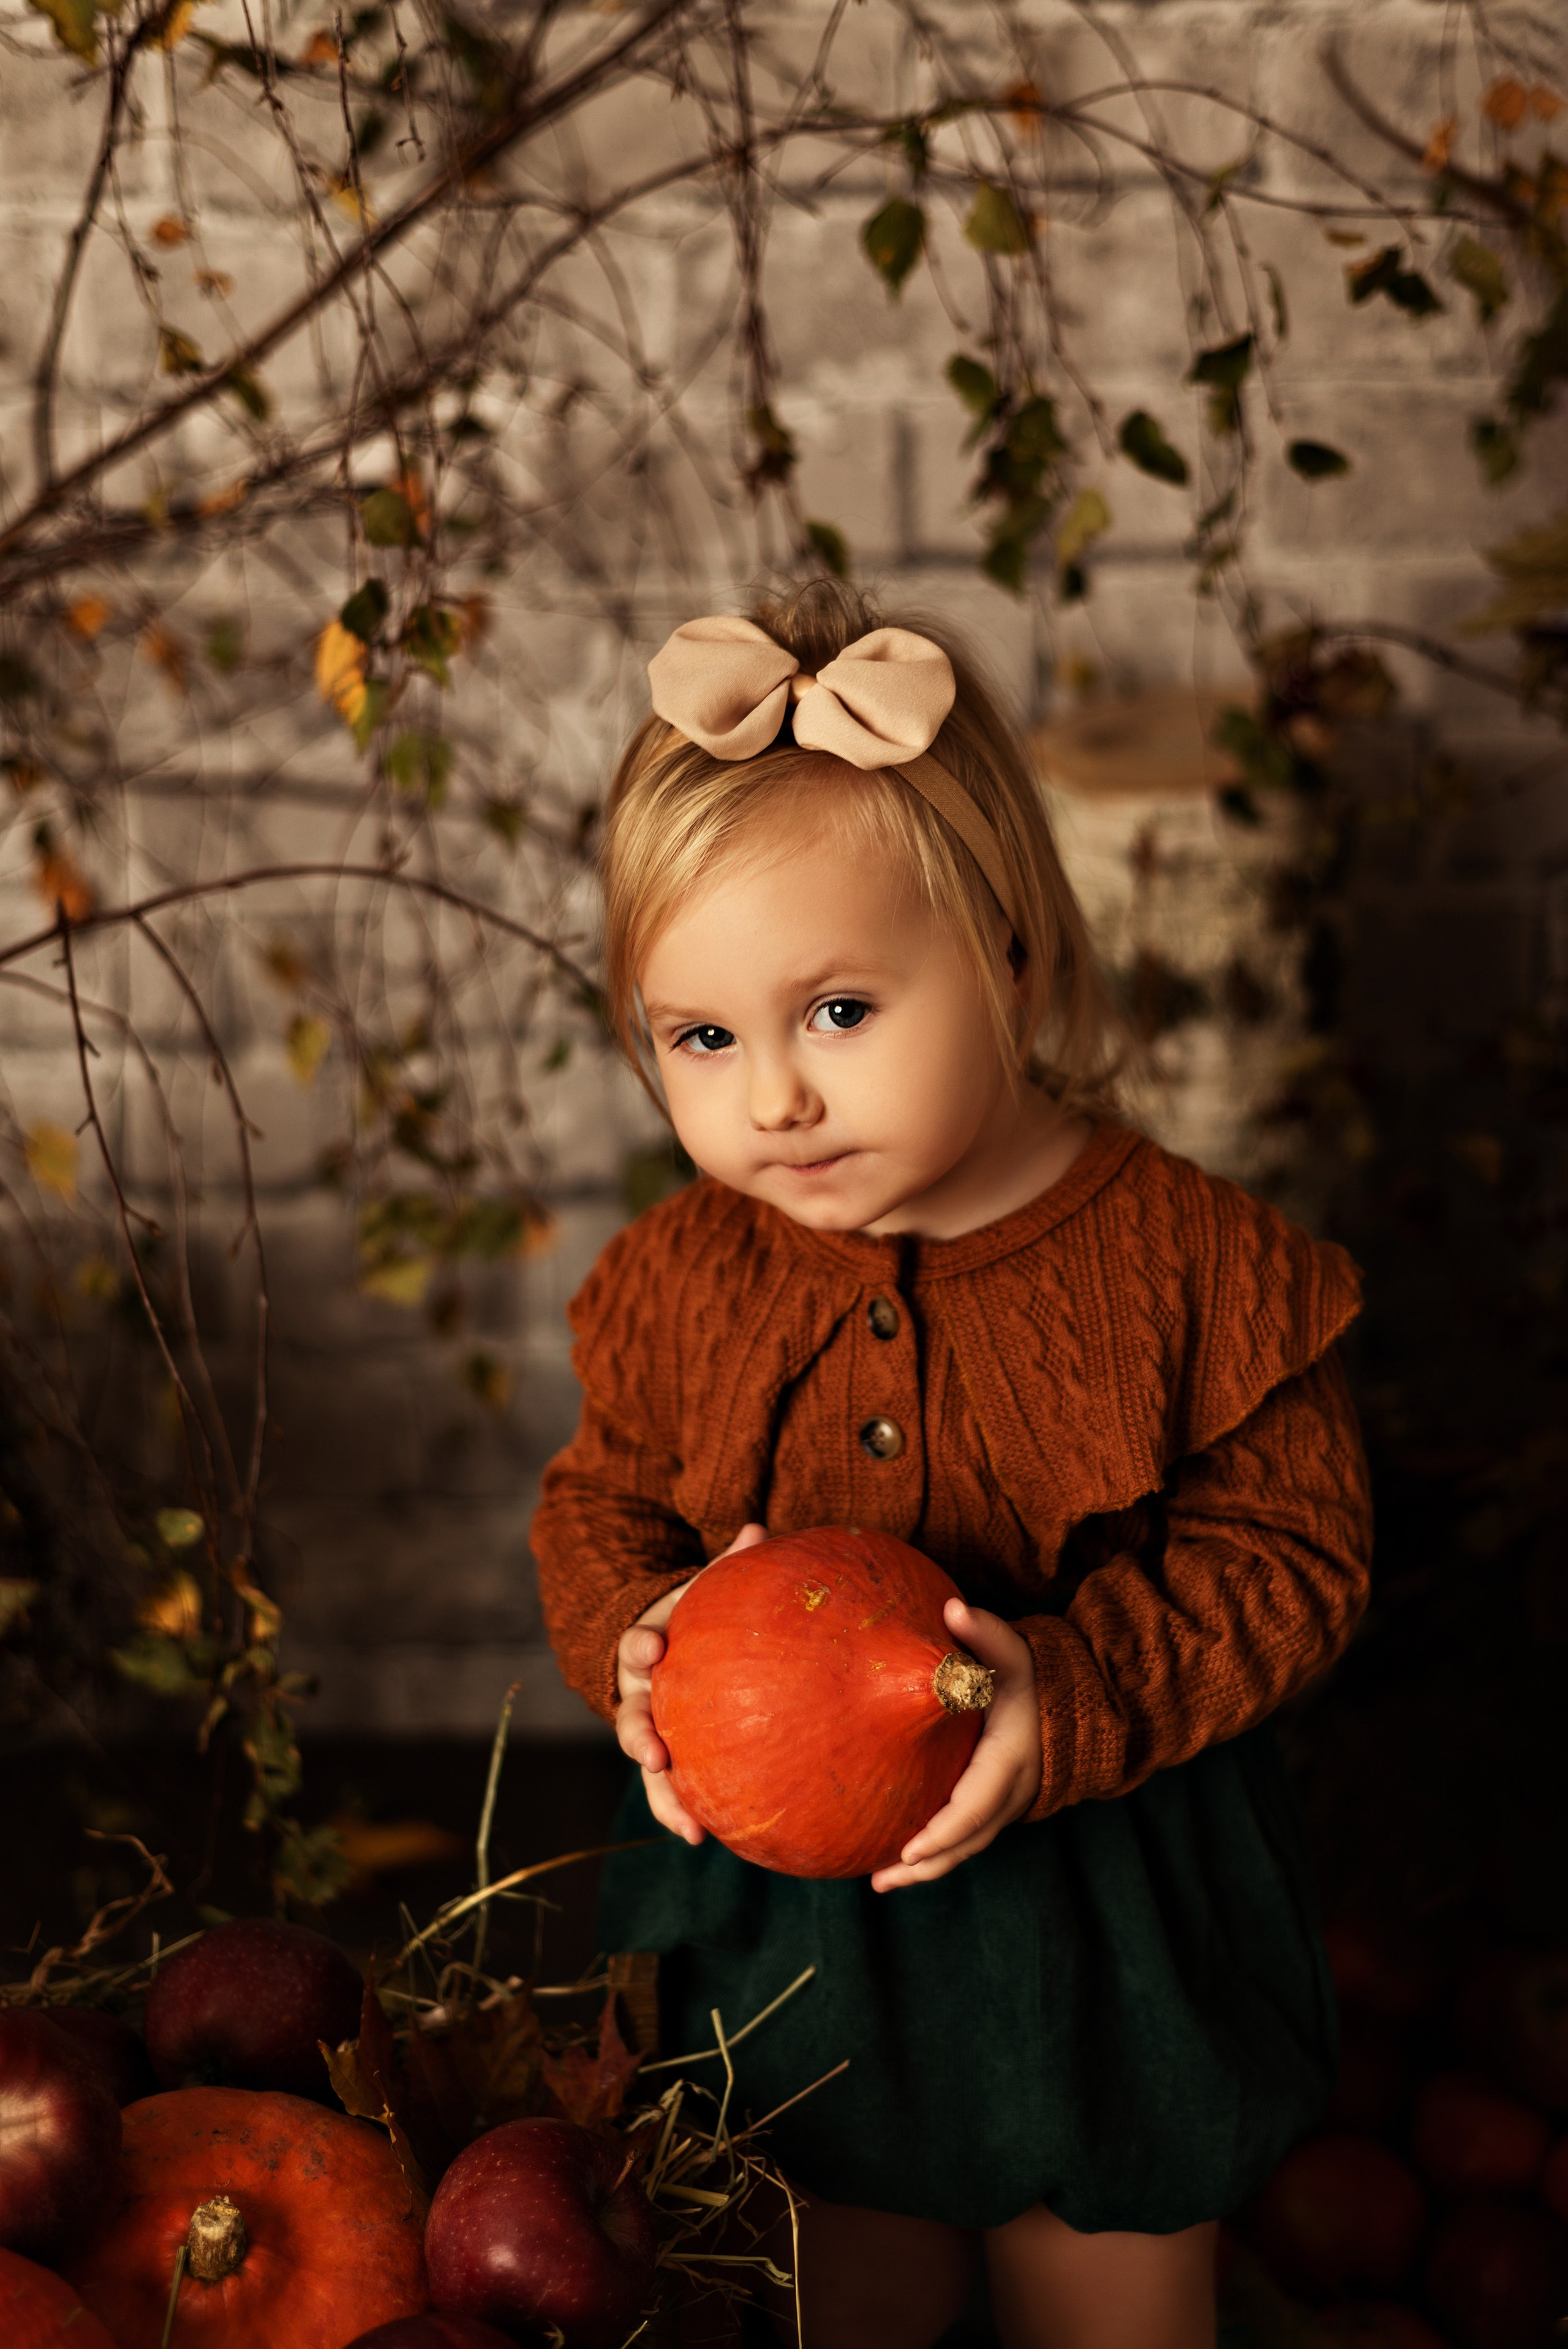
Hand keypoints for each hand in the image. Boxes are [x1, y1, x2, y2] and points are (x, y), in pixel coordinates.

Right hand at [615, 1521, 768, 1844]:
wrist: (667, 1652)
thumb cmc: (695, 1617)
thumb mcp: (706, 1590)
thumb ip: (728, 1565)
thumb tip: (759, 1529)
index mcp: (645, 1646)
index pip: (635, 1642)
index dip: (641, 1644)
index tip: (652, 1646)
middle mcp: (639, 1694)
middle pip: (630, 1717)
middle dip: (638, 1735)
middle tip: (654, 1752)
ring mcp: (648, 1732)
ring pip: (646, 1767)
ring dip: (663, 1794)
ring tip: (688, 1825)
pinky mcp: (666, 1762)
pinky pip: (670, 1792)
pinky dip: (682, 1814)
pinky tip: (708, 1838)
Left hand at [869, 1598, 1041, 1892]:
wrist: (1071, 1702)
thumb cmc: (1031, 1676)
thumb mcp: (1013, 1652)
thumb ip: (984, 1631)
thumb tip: (952, 1606)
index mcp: (1009, 1761)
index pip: (975, 1806)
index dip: (943, 1832)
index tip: (908, 1851)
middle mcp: (1010, 1792)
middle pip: (968, 1841)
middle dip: (926, 1865)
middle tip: (881, 1880)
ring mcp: (1005, 1805)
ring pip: (966, 1846)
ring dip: (926, 1867)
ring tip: (879, 1881)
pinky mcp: (994, 1805)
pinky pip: (965, 1836)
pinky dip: (937, 1852)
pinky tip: (898, 1857)